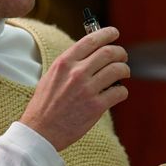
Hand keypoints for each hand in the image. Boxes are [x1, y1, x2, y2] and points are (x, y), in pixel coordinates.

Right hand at [19, 26, 129, 150]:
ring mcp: (87, 89)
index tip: (114, 33)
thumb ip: (69, 63)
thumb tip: (90, 53)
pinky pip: (119, 92)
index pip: (91, 40)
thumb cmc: (45, 104)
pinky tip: (118, 93)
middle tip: (122, 56)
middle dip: (120, 52)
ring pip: (118, 70)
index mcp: (65, 62)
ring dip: (124, 70)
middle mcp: (77, 72)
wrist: (40, 132)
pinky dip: (122, 91)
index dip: (107, 34)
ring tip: (123, 73)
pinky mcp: (96, 107)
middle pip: (109, 52)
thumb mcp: (51, 75)